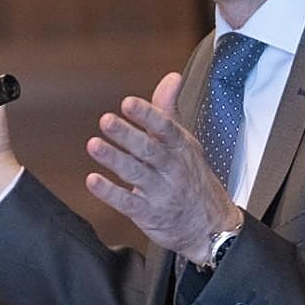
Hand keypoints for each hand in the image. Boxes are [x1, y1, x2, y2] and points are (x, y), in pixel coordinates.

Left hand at [86, 72, 240, 263]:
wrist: (210, 227)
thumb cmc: (192, 178)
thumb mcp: (185, 142)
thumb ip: (169, 110)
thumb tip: (171, 78)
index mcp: (181, 148)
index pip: (166, 128)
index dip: (148, 115)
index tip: (129, 103)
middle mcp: (172, 169)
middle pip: (150, 150)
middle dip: (127, 135)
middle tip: (107, 120)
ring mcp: (161, 193)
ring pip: (136, 174)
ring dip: (114, 159)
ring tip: (94, 145)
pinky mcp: (148, 214)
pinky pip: (128, 203)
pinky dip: (110, 193)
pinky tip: (93, 181)